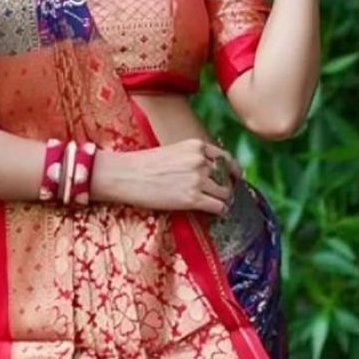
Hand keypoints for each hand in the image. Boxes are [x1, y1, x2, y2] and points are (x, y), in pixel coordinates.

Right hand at [113, 138, 241, 215]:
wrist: (126, 175)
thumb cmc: (144, 164)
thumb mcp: (173, 151)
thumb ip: (192, 157)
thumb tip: (208, 172)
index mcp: (196, 146)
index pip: (225, 158)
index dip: (231, 170)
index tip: (232, 178)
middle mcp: (201, 160)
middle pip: (227, 176)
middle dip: (227, 186)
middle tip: (223, 194)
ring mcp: (198, 179)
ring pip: (226, 193)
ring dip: (224, 200)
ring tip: (217, 204)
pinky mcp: (192, 198)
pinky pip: (219, 206)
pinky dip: (219, 211)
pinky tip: (213, 212)